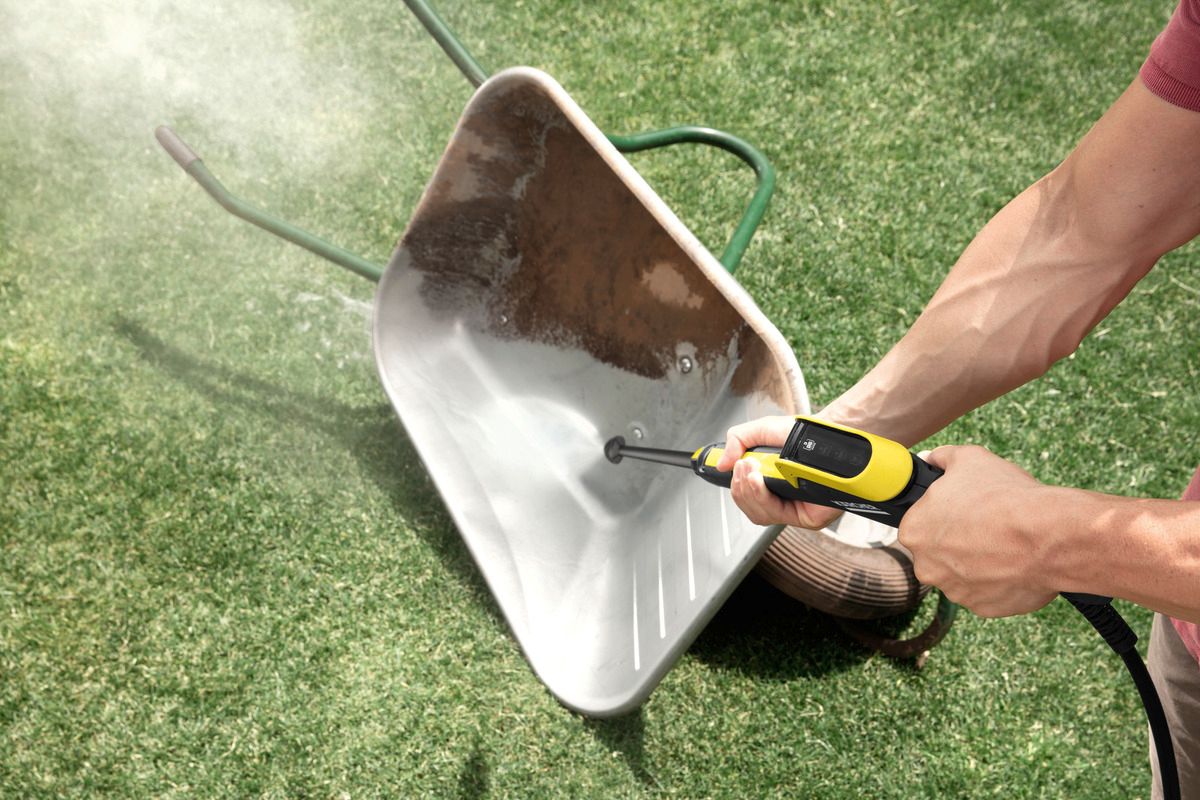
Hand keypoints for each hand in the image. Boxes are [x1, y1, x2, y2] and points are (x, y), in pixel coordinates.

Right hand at [716, 415, 842, 529]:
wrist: (826, 434)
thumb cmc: (802, 433)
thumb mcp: (762, 430)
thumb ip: (738, 441)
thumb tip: (721, 464)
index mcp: (773, 486)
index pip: (747, 498)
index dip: (736, 487)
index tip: (726, 470)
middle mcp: (784, 501)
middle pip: (750, 509)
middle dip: (740, 487)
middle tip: (742, 465)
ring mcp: (796, 511)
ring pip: (759, 514)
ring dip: (749, 491)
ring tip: (751, 469)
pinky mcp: (808, 518)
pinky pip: (777, 515)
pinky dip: (762, 497)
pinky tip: (759, 481)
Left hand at [901, 445, 1058, 616]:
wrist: (1048, 536)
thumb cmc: (1004, 496)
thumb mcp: (969, 458)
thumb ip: (942, 457)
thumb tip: (932, 458)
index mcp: (914, 531)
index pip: (920, 524)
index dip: (944, 514)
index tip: (964, 510)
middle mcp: (927, 567)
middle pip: (938, 552)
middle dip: (959, 540)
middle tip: (987, 525)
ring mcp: (954, 591)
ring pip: (963, 574)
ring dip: (979, 562)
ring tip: (1007, 543)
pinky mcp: (982, 608)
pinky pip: (987, 592)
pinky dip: (999, 580)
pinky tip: (1017, 563)